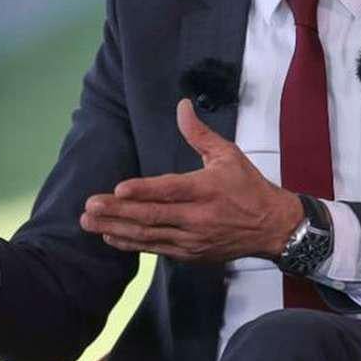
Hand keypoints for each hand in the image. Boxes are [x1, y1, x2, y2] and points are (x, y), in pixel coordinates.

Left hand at [79, 98, 303, 262]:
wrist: (271, 228)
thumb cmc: (248, 188)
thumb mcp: (228, 155)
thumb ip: (200, 133)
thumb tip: (181, 106)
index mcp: (207, 190)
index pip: (171, 190)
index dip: (144, 191)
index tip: (118, 188)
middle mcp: (198, 218)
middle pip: (151, 216)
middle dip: (117, 212)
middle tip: (89, 207)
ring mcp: (192, 239)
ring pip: (148, 236)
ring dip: (116, 229)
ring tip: (89, 222)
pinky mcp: (189, 254)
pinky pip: (155, 249)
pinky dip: (131, 244)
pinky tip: (110, 237)